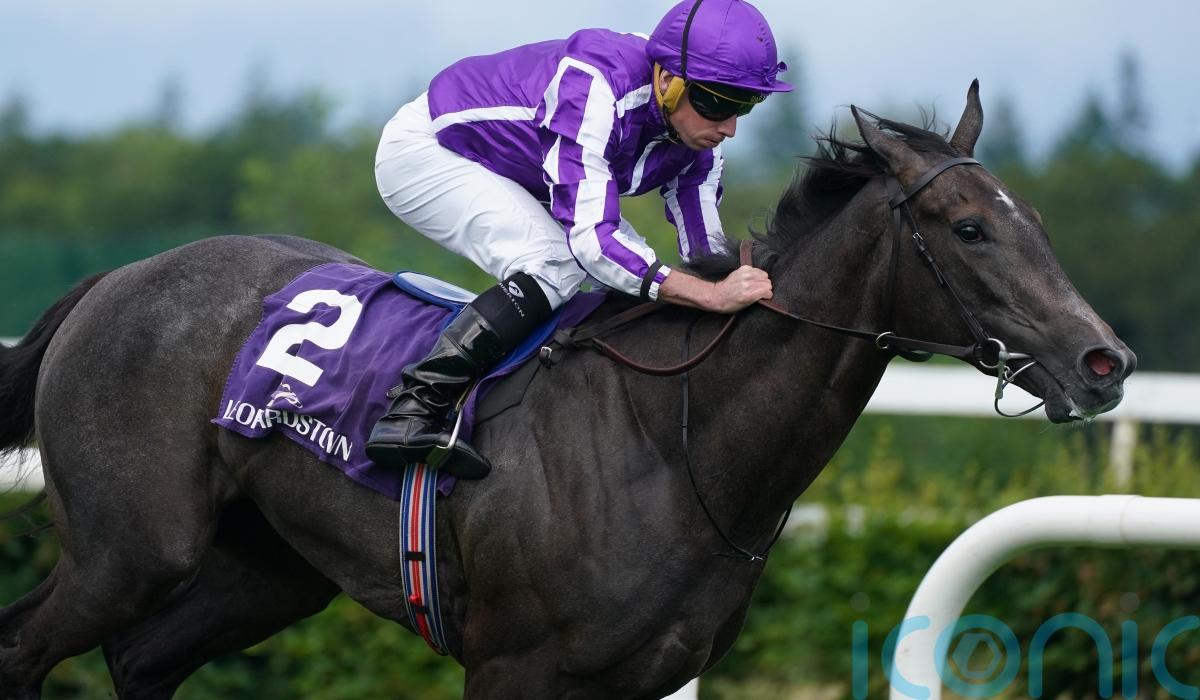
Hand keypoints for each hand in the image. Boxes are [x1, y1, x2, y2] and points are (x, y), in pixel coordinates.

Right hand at [657, 265, 772, 313]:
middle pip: (767, 279)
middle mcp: (746, 275)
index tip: (754, 288)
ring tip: (750, 298)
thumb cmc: (721, 291)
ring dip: (763, 293)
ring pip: (768, 286)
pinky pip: (765, 294)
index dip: (761, 282)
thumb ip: (744, 274)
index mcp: (743, 270)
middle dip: (763, 286)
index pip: (764, 273)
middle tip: (752, 293)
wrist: (712, 299)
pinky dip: (763, 298)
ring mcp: (747, 284)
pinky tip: (753, 301)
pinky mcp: (748, 294)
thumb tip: (755, 272)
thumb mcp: (733, 278)